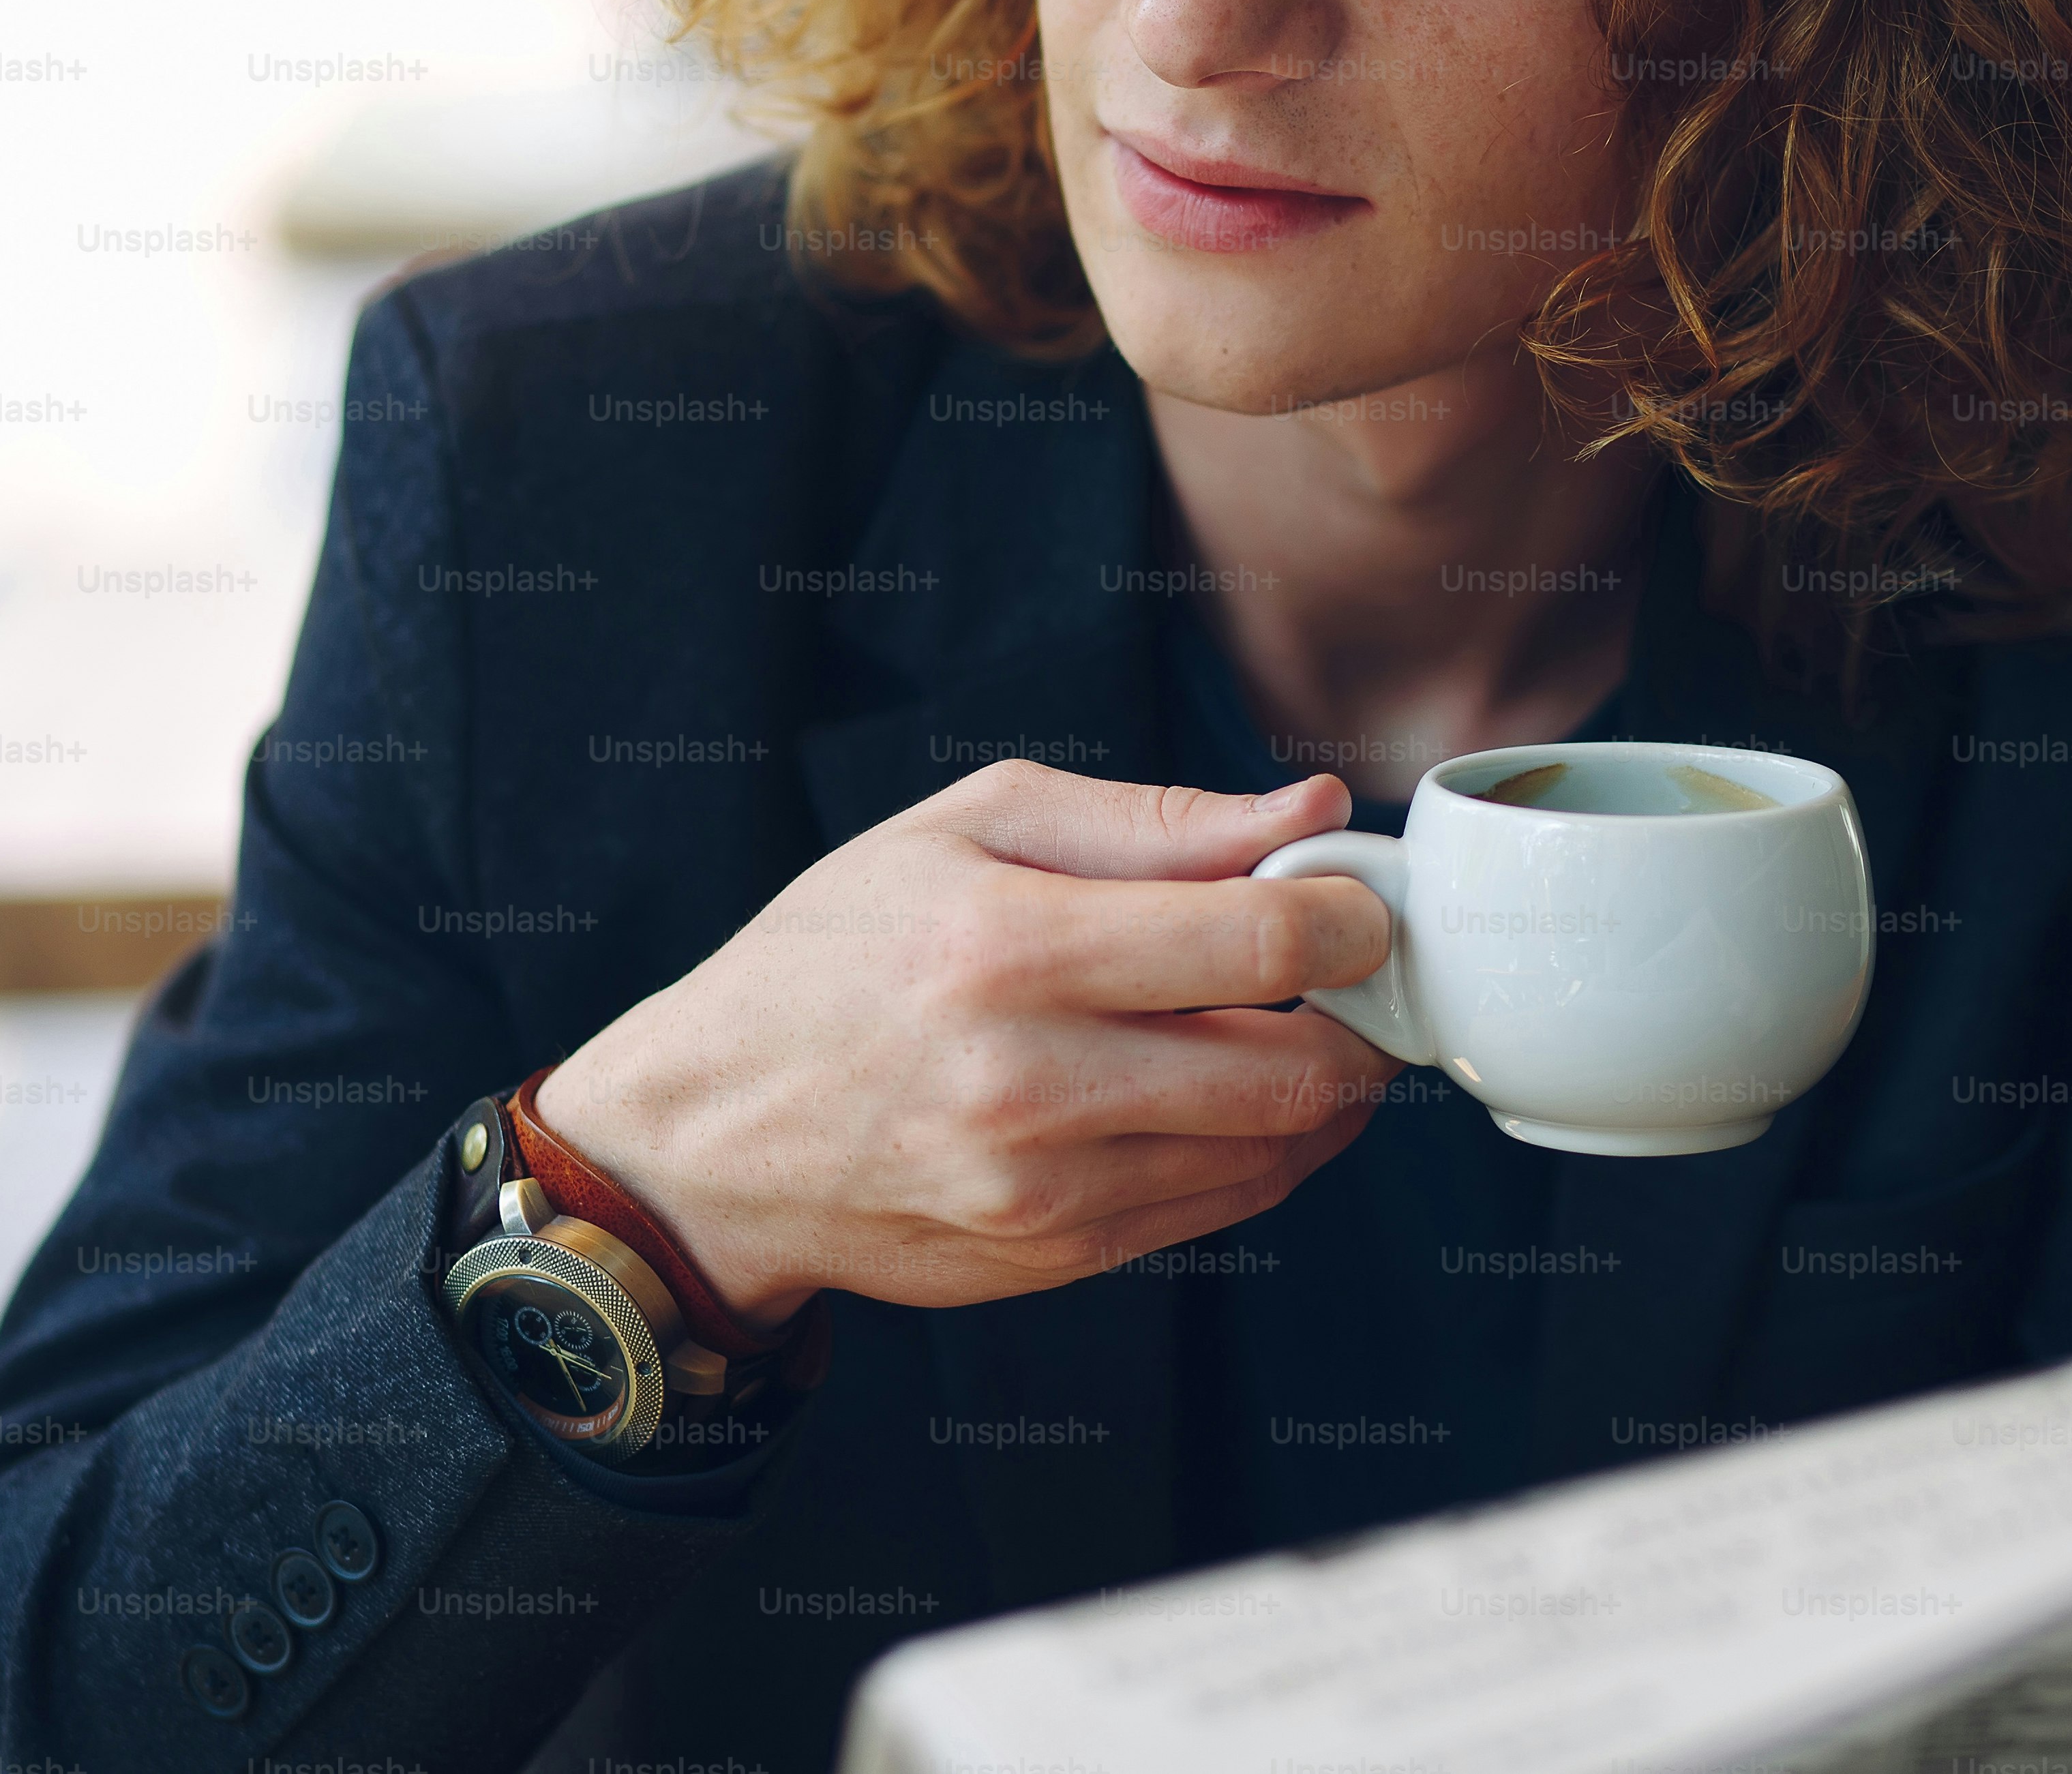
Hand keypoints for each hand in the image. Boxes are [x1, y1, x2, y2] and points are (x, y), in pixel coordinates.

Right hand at [534, 761, 1399, 1330]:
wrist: (707, 1137)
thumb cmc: (836, 955)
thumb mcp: (967, 829)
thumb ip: (1155, 822)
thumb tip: (1310, 815)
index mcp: (1010, 950)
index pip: (1261, 941)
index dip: (1353, 919)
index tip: (1359, 903)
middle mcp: (1033, 1082)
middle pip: (1298, 1068)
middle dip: (1363, 1015)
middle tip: (1356, 973)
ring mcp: (1048, 1189)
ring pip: (1280, 1151)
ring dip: (1330, 1088)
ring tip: (1302, 1026)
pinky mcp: (1058, 1256)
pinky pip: (1226, 1208)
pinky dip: (1267, 1149)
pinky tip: (1239, 1092)